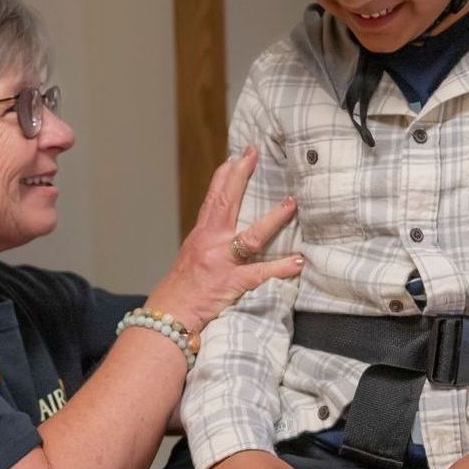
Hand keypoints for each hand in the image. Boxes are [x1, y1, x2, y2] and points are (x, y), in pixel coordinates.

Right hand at [147, 147, 301, 332]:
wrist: (171, 314)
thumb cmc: (183, 287)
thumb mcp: (193, 255)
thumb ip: (210, 239)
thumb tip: (228, 225)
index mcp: (202, 235)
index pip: (213, 198)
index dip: (225, 175)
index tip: (237, 155)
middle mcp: (211, 242)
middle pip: (226, 203)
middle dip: (240, 176)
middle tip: (254, 154)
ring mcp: (222, 262)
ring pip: (250, 237)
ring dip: (273, 220)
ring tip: (292, 203)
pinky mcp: (232, 283)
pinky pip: (261, 274)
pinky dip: (281, 268)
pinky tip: (298, 261)